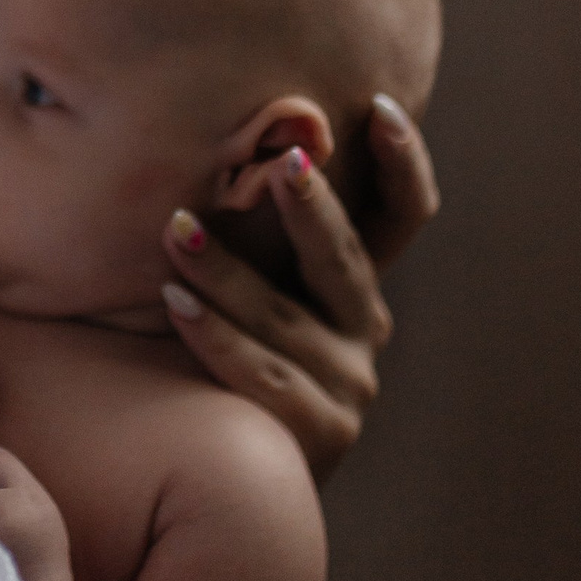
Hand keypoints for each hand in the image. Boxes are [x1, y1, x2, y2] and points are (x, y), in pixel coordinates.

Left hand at [161, 96, 439, 483]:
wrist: (229, 475)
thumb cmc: (220, 353)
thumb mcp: (248, 284)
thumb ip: (245, 225)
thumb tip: (208, 130)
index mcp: (355, 282)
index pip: (403, 214)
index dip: (405, 161)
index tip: (378, 105)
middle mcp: (363, 328)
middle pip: (344, 257)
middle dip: (310, 207)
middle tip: (281, 162)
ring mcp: (349, 383)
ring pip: (285, 317)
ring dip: (227, 271)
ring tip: (176, 231)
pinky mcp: (321, 432)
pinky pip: (262, 375)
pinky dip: (216, 338)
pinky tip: (175, 306)